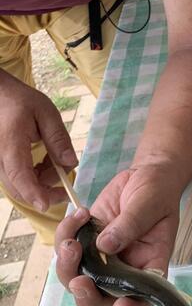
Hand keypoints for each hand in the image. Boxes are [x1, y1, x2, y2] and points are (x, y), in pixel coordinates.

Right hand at [0, 71, 76, 210]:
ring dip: (42, 181)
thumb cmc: (21, 100)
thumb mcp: (46, 113)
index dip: (33, 192)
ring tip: (57, 160)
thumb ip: (58, 138)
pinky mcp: (1, 163)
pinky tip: (46, 161)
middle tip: (69, 185)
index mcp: (10, 143)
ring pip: (19, 184)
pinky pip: (18, 177)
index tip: (47, 204)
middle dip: (46, 191)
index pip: (19, 174)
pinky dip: (35, 175)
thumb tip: (71, 162)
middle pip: (20, 186)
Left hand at [55, 166, 180, 305]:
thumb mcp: (151, 204)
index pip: (142, 297)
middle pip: (102, 296)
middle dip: (87, 295)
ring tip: (72, 239)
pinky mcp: (86, 240)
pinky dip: (65, 234)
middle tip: (79, 279)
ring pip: (78, 277)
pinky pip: (67, 249)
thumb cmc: (158, 190)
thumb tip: (105, 246)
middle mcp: (125, 267)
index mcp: (149, 263)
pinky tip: (79, 214)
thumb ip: (131, 224)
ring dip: (68, 265)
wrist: (144, 174)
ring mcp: (103, 256)